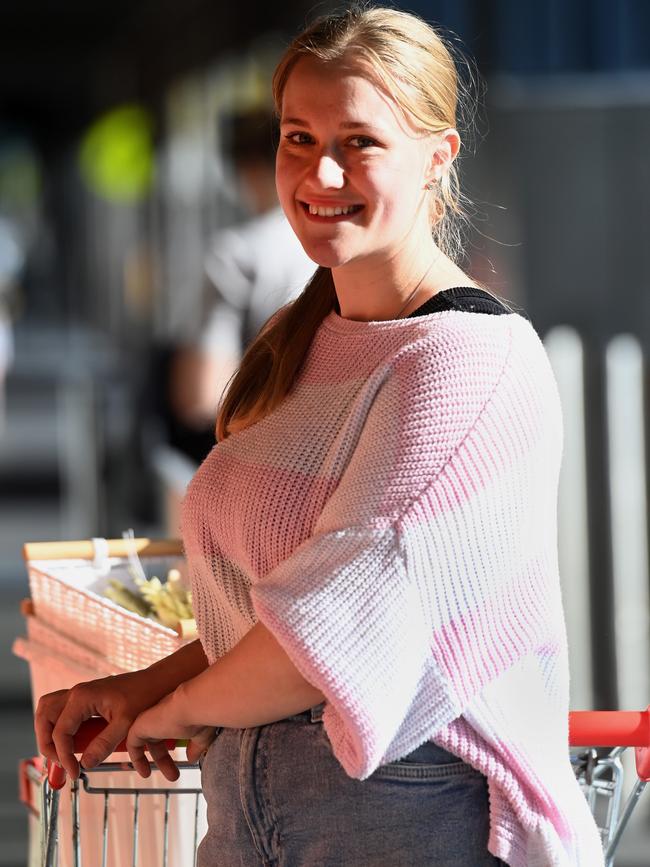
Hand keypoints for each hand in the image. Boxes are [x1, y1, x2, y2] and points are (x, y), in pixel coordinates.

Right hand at [35, 670, 167, 780]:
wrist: (155, 681)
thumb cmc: (143, 697)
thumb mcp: (126, 724)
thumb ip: (105, 744)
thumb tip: (85, 764)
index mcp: (83, 697)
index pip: (61, 732)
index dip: (64, 757)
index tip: (75, 773)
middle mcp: (77, 693)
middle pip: (45, 716)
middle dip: (46, 743)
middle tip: (60, 763)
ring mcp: (79, 694)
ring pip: (49, 710)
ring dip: (48, 732)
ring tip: (60, 754)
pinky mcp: (85, 698)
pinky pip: (61, 711)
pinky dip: (58, 727)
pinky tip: (72, 743)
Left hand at [126, 687, 217, 780]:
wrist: (192, 705)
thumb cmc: (201, 714)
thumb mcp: (201, 733)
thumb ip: (196, 745)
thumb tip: (192, 758)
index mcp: (174, 712)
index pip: (168, 730)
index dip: (171, 747)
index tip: (179, 763)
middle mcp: (161, 714)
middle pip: (157, 739)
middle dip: (164, 760)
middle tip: (174, 776)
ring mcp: (149, 718)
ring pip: (146, 742)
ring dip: (152, 761)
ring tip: (157, 776)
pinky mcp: (139, 725)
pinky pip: (133, 745)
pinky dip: (137, 759)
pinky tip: (145, 772)